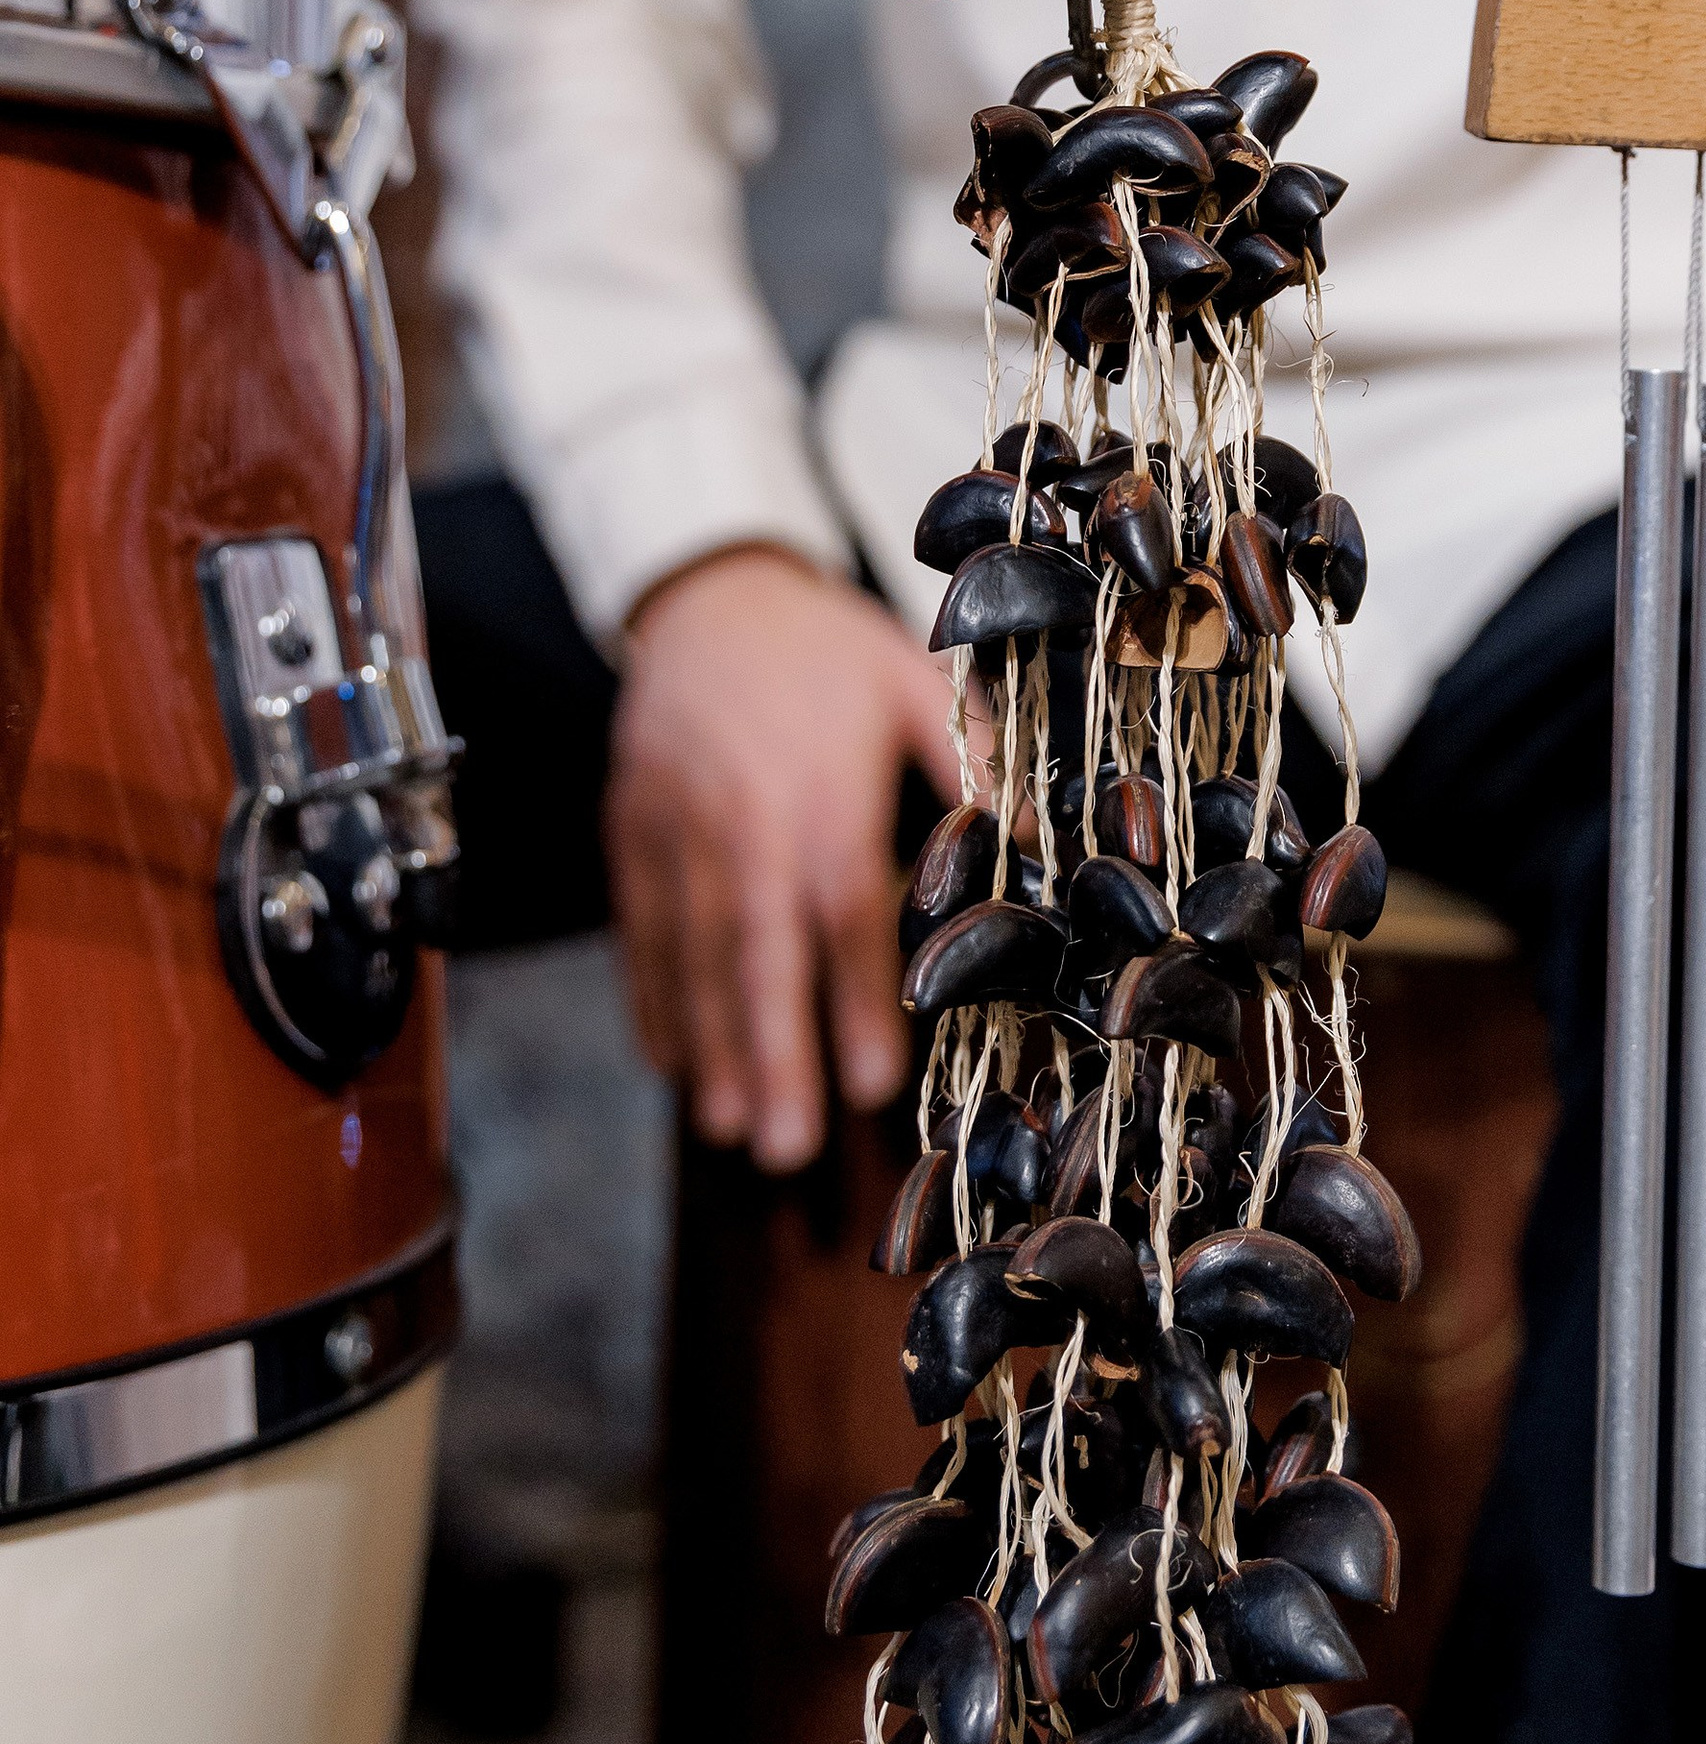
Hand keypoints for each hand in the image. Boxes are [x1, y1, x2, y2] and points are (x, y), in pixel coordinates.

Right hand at [607, 547, 958, 1168]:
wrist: (705, 595)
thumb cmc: (826, 649)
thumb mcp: (913, 678)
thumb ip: (970, 759)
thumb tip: (1038, 842)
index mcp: (823, 786)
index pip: (844, 908)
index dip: (859, 999)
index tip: (877, 1083)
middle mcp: (741, 818)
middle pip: (756, 951)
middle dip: (770, 1055)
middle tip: (785, 1149)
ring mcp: (673, 829)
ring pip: (692, 953)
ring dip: (710, 1047)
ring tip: (730, 1127)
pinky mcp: (630, 832)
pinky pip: (639, 929)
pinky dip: (650, 999)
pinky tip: (668, 1064)